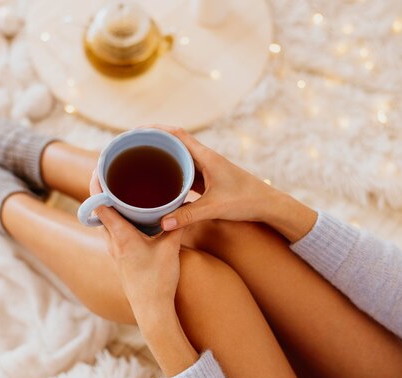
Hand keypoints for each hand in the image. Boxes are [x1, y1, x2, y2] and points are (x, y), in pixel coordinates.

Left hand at [90, 171, 184, 315]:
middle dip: (102, 189)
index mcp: (121, 236)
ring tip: (120, 187)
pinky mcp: (120, 256)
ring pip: (105, 220)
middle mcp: (112, 241)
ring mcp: (114, 250)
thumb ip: (176, 224)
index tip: (101, 166)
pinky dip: (117, 217)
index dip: (97, 183)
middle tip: (111, 169)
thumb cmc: (158, 281)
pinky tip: (131, 213)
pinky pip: (113, 230)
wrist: (152, 310)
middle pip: (99, 209)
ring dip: (109, 203)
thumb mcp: (170, 248)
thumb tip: (185, 204)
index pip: (99, 204)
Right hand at [149, 125, 317, 242]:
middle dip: (156, 142)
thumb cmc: (245, 201)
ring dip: (164, 157)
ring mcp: (208, 168)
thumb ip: (187, 216)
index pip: (178, 134)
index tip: (139, 130)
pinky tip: (163, 181)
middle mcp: (206, 159)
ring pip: (181, 157)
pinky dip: (174, 172)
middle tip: (134, 146)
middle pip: (176, 143)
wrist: (268, 205)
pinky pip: (187, 171)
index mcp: (206, 157)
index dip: (158, 129)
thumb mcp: (214, 208)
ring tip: (142, 161)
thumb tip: (161, 223)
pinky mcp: (210, 179)